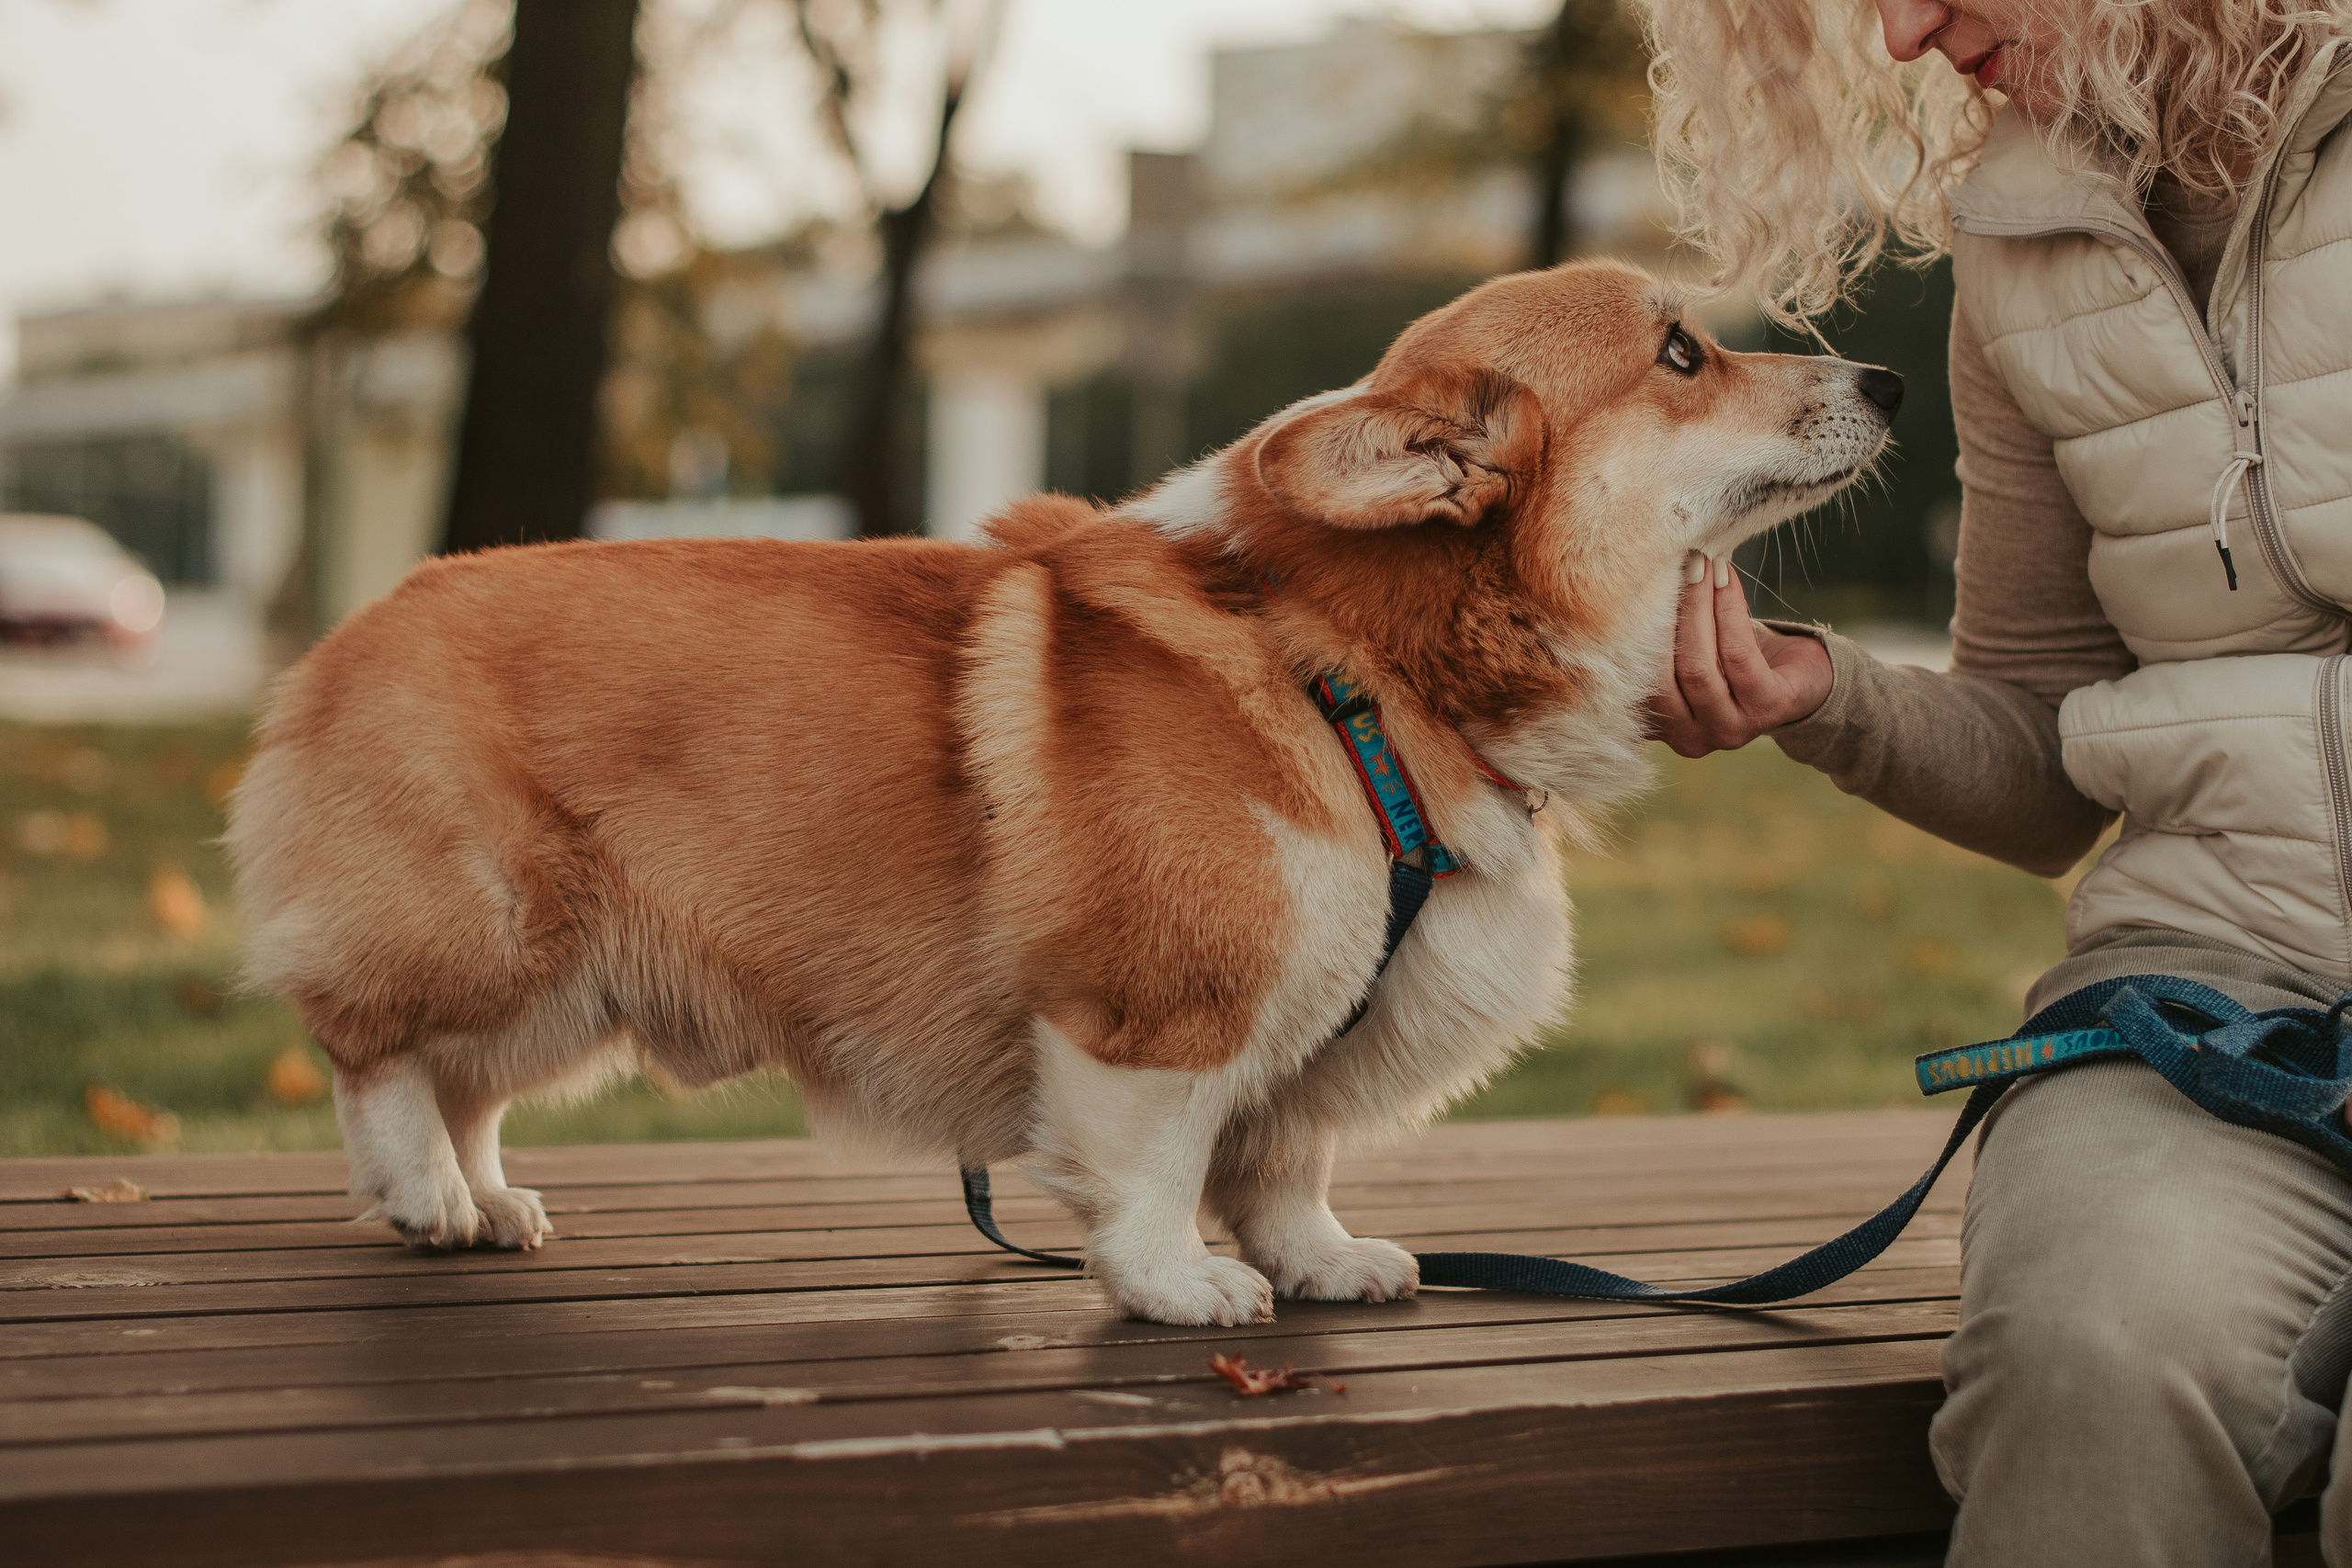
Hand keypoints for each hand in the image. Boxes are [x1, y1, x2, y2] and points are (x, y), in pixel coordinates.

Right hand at [1647, 553, 1833, 757]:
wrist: (1801, 677)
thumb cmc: (1731, 659)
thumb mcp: (1686, 656)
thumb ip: (1656, 644)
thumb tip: (1625, 590)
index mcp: (1662, 728)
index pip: (1633, 685)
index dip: (1630, 635)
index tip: (1632, 584)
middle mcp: (1691, 740)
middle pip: (1663, 676)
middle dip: (1667, 614)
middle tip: (1672, 564)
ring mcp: (1729, 731)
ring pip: (1698, 667)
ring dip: (1698, 607)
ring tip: (1700, 563)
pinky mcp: (1768, 710)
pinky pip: (1738, 656)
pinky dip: (1729, 611)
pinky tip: (1726, 577)